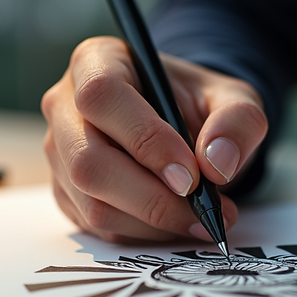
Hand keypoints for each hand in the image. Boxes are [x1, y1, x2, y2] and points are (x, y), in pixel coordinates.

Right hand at [41, 36, 267, 243]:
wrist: (182, 129)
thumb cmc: (197, 105)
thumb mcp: (232, 98)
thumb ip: (237, 120)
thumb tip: (217, 162)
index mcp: (96, 62)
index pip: (102, 96)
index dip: (144, 138)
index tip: (190, 174)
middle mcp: (65, 106)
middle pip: (88, 160)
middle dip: (151, 196)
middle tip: (204, 209)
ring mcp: (59, 154)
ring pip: (92, 203)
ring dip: (153, 222)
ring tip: (202, 219)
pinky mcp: (66, 193)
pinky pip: (99, 226)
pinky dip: (145, 233)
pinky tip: (177, 223)